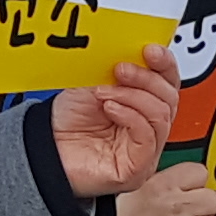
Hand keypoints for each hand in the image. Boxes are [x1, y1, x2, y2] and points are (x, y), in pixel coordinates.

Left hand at [45, 54, 178, 197]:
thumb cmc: (68, 122)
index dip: (164, 64)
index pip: (168, 83)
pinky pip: (148, 136)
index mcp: (143, 105)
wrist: (45, 148)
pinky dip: (130, 116)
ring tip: (105, 92)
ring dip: (133, 96)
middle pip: (169, 97)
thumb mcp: (93, 83)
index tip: (150, 50)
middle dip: (146, 78)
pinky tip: (110, 108)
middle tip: (120, 69)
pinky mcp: (138, 168)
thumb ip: (116, 68)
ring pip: (161, 114)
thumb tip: (133, 47)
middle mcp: (148, 127)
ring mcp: (146, 149)